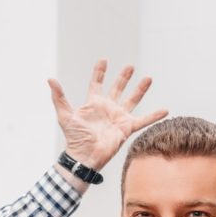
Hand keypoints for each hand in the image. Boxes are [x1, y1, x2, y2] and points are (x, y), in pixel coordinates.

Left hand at [48, 59, 168, 171]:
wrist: (84, 156)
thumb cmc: (74, 138)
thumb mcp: (65, 115)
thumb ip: (59, 97)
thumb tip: (50, 79)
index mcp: (93, 103)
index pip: (97, 83)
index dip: (100, 72)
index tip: (103, 60)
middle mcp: (108, 108)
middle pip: (117, 88)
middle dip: (123, 77)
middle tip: (130, 66)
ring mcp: (118, 117)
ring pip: (132, 100)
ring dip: (140, 90)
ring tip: (148, 78)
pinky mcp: (126, 128)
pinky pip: (143, 120)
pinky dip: (154, 116)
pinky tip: (165, 110)